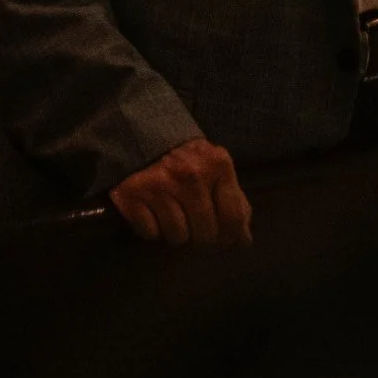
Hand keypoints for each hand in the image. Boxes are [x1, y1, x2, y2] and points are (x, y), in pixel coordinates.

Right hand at [108, 138, 252, 245]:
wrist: (144, 137)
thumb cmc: (188, 161)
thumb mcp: (217, 171)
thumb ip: (235, 202)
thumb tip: (244, 241)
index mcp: (217, 165)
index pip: (233, 218)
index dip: (230, 237)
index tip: (223, 241)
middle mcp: (190, 174)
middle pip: (205, 234)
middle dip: (201, 238)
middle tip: (195, 228)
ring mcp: (160, 184)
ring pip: (178, 237)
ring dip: (176, 234)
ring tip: (173, 215)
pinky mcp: (133, 193)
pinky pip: (151, 234)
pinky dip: (152, 230)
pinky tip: (153, 214)